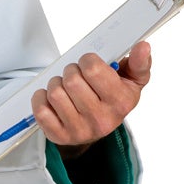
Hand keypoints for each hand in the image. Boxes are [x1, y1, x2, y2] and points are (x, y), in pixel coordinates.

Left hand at [31, 41, 151, 151]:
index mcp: (121, 103)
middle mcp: (101, 120)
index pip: (92, 69)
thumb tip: (143, 47)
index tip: (89, 65)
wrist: (99, 126)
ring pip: (55, 93)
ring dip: (56, 84)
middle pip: (72, 80)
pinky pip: (40, 110)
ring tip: (65, 87)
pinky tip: (52, 99)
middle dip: (71, 71)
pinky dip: (41, 99)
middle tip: (76, 75)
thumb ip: (139, 63)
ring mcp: (79, 131)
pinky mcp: (60, 136)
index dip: (87, 61)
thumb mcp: (132, 80)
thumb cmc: (115, 98)